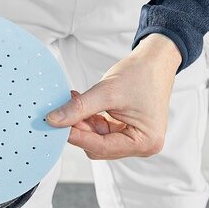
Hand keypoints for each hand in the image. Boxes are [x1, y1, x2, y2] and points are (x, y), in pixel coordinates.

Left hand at [46, 34, 181, 158]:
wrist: (155, 60)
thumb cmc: (141, 74)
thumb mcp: (107, 92)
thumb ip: (79, 108)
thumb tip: (53, 120)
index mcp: (145, 142)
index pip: (102, 147)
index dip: (77, 136)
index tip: (55, 126)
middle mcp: (142, 146)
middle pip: (99, 147)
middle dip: (80, 129)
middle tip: (61, 112)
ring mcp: (135, 139)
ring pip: (97, 139)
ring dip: (83, 123)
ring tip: (72, 102)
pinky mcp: (127, 131)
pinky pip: (101, 131)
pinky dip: (89, 119)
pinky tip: (80, 104)